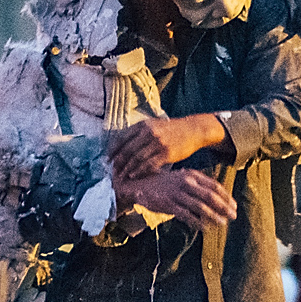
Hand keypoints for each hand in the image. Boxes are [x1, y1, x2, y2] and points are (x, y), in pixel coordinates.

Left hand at [108, 115, 224, 179]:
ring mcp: (157, 143)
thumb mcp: (154, 125)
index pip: (122, 138)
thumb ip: (140, 132)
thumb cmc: (171, 130)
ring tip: (120, 176)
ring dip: (127, 168)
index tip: (107, 159)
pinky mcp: (166, 153)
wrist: (193, 130)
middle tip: (112, 171)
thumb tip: (123, 144)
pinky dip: (140, 171)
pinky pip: (149, 164)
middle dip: (118, 162)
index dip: (113, 150)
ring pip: (137, 158)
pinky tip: (134, 176)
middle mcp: (149, 132)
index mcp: (143, 125)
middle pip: (127, 150)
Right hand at [119, 168, 234, 231]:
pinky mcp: (168, 204)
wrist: (139, 184)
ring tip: (222, 223)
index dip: (226, 197)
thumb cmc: (163, 183)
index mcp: (191, 175)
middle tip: (234, 216)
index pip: (214, 186)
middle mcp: (186, 182)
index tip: (234, 206)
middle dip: (224, 207)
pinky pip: (187, 215)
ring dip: (214, 216)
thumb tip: (215, 197)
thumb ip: (197, 185)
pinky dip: (198, 222)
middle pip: (211, 196)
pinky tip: (205, 228)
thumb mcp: (181, 178)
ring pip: (201, 207)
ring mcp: (177, 193)